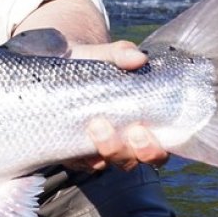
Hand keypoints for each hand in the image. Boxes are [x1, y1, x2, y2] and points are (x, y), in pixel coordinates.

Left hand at [67, 40, 168, 170]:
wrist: (58, 64)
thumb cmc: (92, 64)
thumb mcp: (105, 55)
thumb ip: (120, 54)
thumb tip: (138, 58)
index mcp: (141, 125)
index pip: (158, 149)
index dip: (154, 149)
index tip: (141, 131)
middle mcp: (121, 142)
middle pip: (131, 160)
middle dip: (125, 150)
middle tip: (116, 128)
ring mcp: (96, 148)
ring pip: (105, 163)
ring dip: (104, 149)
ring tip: (95, 125)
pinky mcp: (72, 150)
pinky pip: (79, 163)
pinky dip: (80, 158)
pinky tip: (75, 146)